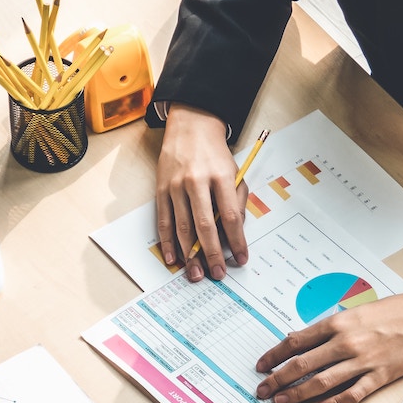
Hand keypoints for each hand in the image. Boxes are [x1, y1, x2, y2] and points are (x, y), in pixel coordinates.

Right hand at [156, 105, 245, 281]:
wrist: (191, 128)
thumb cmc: (215, 154)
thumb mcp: (235, 172)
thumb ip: (237, 201)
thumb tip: (234, 233)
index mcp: (220, 176)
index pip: (231, 216)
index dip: (237, 241)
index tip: (240, 259)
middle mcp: (197, 181)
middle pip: (205, 225)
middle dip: (211, 254)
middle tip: (217, 274)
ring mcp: (176, 186)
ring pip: (182, 227)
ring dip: (189, 254)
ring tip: (196, 274)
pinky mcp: (161, 190)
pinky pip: (164, 221)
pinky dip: (167, 242)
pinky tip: (173, 258)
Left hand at [255, 285, 402, 402]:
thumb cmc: (389, 312)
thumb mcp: (352, 312)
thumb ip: (326, 328)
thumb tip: (299, 340)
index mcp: (336, 324)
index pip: (295, 342)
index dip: (274, 355)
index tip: (261, 365)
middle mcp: (345, 343)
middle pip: (302, 364)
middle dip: (277, 379)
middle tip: (262, 389)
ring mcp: (362, 361)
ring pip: (322, 382)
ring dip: (297, 393)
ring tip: (280, 401)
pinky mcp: (379, 376)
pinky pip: (352, 394)